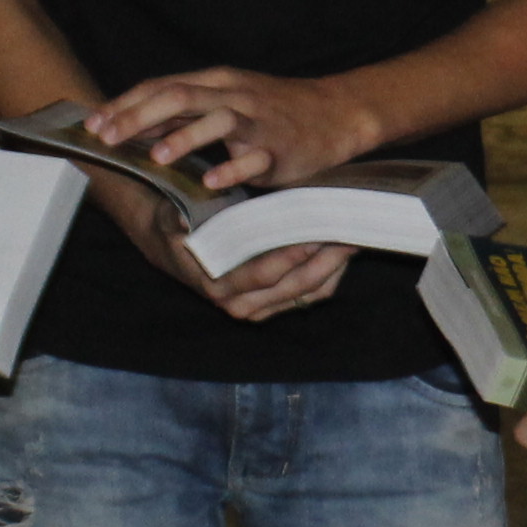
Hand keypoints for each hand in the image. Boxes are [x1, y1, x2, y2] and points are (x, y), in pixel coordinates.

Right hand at [85, 171, 353, 320]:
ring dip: (335, 265)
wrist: (175, 249)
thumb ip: (177, 220)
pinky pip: (312, 293)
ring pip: (310, 292)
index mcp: (218, 285)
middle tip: (349, 229)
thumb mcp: (171, 218)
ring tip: (355, 234)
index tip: (316, 233)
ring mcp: (261, 308)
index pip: (263, 274)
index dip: (292, 255)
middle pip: (295, 285)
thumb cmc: (178, 227)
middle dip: (326, 259)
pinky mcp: (276, 304)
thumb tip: (181, 221)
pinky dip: (332, 272)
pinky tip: (345, 247)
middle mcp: (241, 304)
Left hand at [93, 66, 380, 191]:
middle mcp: (233, 96)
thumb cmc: (275, 110)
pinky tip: (212, 183)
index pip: (161, 87)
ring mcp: (257, 121)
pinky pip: (254, 158)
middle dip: (139, 117)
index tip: (92, 123)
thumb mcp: (228, 100)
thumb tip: (135, 121)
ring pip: (217, 121)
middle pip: (179, 97)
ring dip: (184, 138)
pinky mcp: (280, 148)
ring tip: (156, 157)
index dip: (125, 104)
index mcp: (216, 83)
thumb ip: (187, 109)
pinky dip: (232, 169)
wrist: (336, 113)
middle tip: (108, 138)